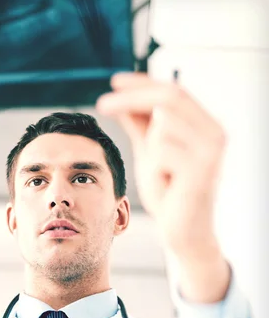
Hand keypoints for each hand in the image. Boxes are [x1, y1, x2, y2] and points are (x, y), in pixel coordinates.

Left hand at [96, 72, 226, 259]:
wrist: (184, 234)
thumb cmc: (170, 196)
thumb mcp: (150, 154)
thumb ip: (141, 126)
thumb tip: (122, 99)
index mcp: (205, 125)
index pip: (173, 90)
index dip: (142, 83)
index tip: (114, 82)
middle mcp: (214, 133)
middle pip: (169, 97)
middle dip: (131, 98)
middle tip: (102, 104)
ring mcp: (211, 150)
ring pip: (162, 126)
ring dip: (149, 152)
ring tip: (161, 178)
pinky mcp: (202, 169)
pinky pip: (161, 152)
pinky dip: (154, 170)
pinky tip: (167, 188)